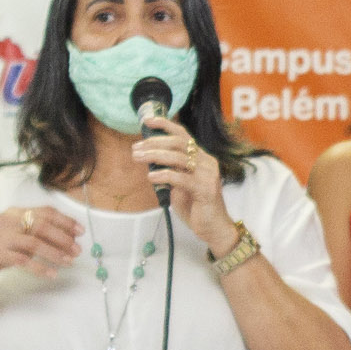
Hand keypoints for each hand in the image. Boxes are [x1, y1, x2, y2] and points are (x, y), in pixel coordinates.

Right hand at [0, 204, 79, 282]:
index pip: (45, 212)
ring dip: (55, 253)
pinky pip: (23, 261)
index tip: (80, 231)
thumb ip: (32, 232)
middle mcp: (7, 221)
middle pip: (42, 226)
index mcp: (14, 213)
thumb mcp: (13, 234)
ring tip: (68, 262)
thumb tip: (63, 237)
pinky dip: (40, 268)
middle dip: (63, 238)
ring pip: (35, 243)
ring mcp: (0, 237)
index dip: (65, 221)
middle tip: (77, 250)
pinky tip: (51, 274)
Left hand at [135, 112, 235, 252]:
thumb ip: (170, 172)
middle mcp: (206, 162)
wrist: (214, 228)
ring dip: (155, 156)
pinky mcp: (205, 189)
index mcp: (201, 158)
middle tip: (136, 147)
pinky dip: (164, 175)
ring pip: (178, 157)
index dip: (165, 125)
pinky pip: (181, 178)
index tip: (147, 121)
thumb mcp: (180, 186)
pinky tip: (151, 177)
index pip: (183, 135)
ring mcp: (207, 175)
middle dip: (154, 142)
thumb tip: (149, 161)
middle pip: (178, 143)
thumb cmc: (196, 207)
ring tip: (138, 158)